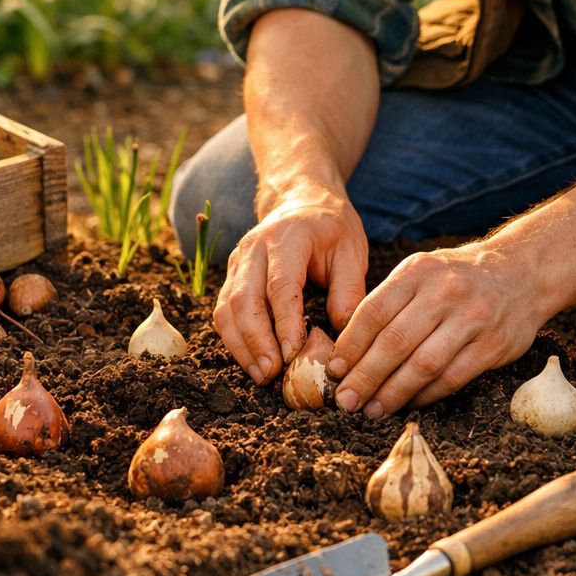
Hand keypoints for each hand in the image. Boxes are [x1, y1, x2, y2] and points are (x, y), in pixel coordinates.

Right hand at [212, 184, 368, 384]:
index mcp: (287, 238)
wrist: (301, 200)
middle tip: (272, 373)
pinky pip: (223, 312)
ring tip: (261, 375)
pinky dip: (234, 340)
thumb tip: (342, 335)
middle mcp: (254, 249)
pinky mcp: (231, 276)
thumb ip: (349, 291)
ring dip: (240, 346)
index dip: (284, 323)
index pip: (280, 285)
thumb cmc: (331, 227)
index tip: (294, 354)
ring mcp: (237, 262)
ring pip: (226, 309)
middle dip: (255, 341)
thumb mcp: (352, 251)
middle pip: (244, 299)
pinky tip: (252, 361)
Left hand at [327, 243, 550, 415]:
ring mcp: (472, 319)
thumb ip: (388, 303)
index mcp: (418, 271)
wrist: (521, 272)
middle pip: (395, 341)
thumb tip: (346, 349)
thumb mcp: (420, 272)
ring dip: (393, 393)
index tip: (334, 370)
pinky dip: (426, 395)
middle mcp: (444, 292)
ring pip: (423, 364)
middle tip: (346, 401)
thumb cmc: (456, 277)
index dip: (350, 345)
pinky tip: (408, 404)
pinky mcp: (493, 345)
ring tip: (372, 410)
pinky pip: (452, 378)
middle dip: (366, 376)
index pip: (374, 311)